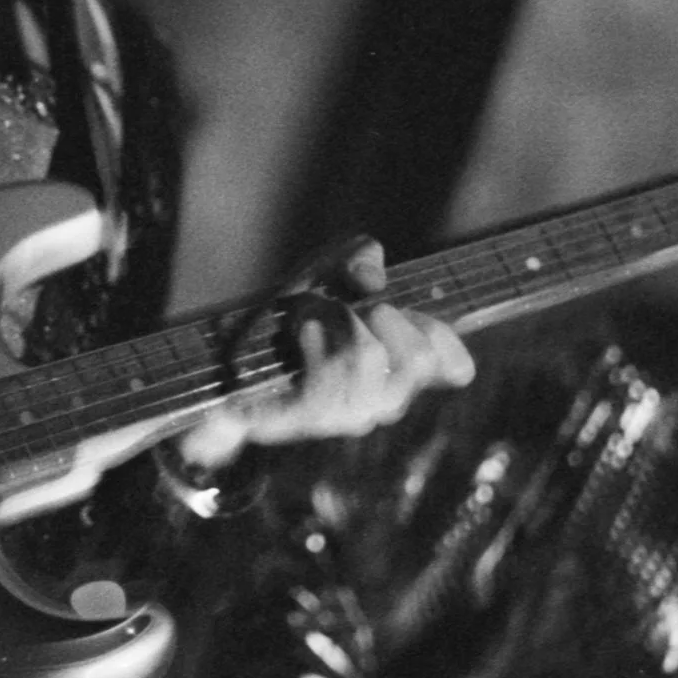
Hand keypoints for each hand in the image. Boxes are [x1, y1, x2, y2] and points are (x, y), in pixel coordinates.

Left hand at [176, 237, 471, 471]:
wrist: (226, 356)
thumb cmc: (288, 310)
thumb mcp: (327, 267)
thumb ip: (358, 257)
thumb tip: (370, 281)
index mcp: (400, 368)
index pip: (451, 367)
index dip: (446, 339)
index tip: (410, 306)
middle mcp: (382, 399)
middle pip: (414, 360)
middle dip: (384, 317)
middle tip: (354, 307)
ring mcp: (347, 415)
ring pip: (367, 359)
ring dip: (336, 320)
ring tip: (312, 314)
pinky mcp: (307, 420)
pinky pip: (328, 380)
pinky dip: (315, 339)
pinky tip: (301, 330)